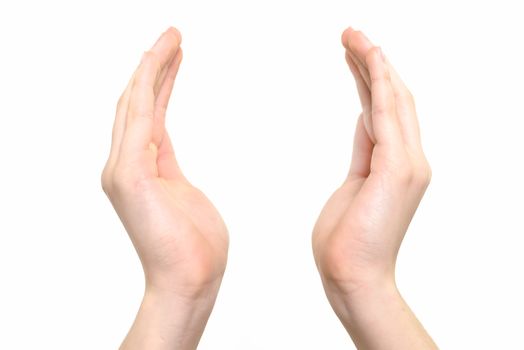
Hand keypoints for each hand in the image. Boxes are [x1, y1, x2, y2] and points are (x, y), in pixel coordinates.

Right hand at [101, 27, 228, 348]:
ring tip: (172, 38)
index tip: (175, 57)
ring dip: (152, 67)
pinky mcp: (130, 174)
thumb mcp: (182, 192)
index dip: (159, 83)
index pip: (146, 115)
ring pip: (135, 103)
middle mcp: (124, 164)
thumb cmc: (193, 244)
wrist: (189, 279)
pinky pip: (141, 118)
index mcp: (138, 168)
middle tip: (173, 36)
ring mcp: (123, 169)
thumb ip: (166, 162)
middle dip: (154, 67)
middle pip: (136, 103)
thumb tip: (162, 139)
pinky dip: (152, 86)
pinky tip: (164, 61)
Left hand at [312, 28, 435, 348]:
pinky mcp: (397, 169)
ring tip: (353, 36)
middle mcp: (409, 159)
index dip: (371, 80)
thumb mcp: (353, 185)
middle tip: (351, 35)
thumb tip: (364, 119)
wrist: (352, 276)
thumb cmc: (346, 240)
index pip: (386, 111)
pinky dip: (380, 85)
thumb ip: (364, 151)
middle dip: (373, 64)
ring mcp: (407, 164)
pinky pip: (389, 116)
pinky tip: (368, 60)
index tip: (353, 56)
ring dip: (375, 65)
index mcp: (396, 164)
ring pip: (395, 100)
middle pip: (394, 99)